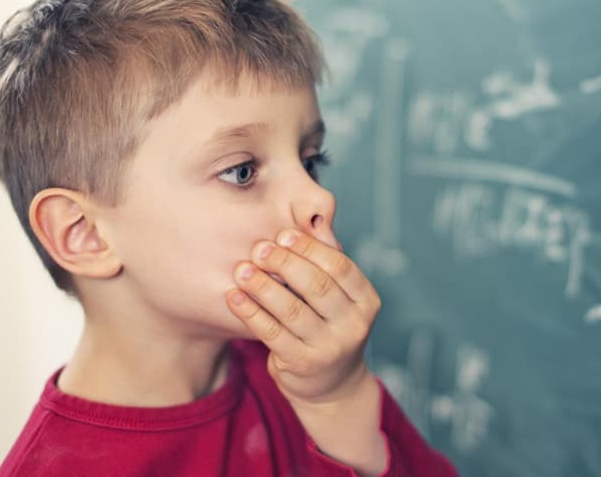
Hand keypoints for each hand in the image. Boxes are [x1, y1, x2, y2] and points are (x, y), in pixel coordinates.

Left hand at [227, 229, 381, 403]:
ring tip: (242, 269)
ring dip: (263, 287)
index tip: (282, 234)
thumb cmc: (328, 326)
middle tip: (257, 248)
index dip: (310, 248)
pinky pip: (273, 334)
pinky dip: (252, 313)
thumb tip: (310, 216)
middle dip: (284, 263)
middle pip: (317, 286)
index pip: (339, 267)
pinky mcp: (304, 365)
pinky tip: (235, 297)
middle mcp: (353, 325)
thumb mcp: (338, 298)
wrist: (332, 385)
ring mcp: (330, 348)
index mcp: (366, 300)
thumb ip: (325, 264)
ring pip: (293, 310)